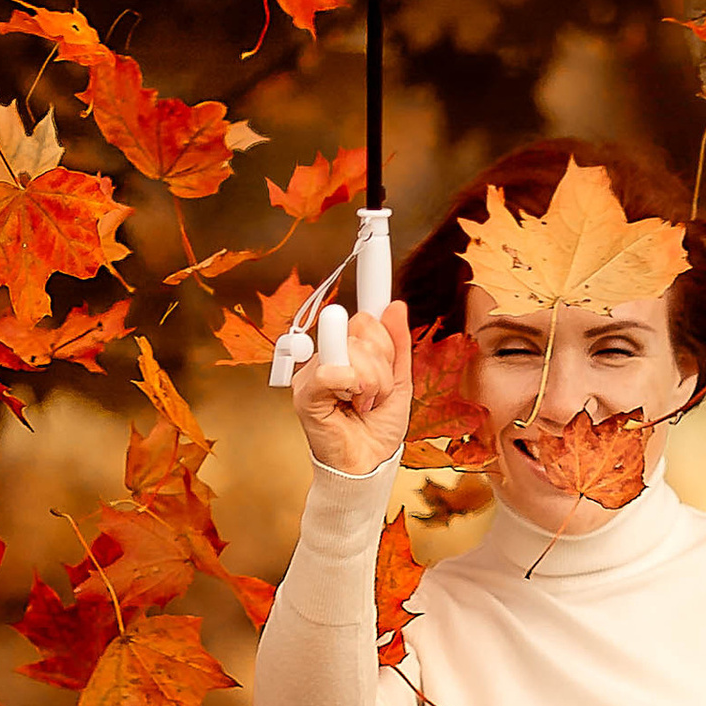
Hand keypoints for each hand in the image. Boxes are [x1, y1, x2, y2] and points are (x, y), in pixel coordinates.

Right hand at [291, 299, 411, 474]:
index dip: (368, 282)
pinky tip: (350, 405)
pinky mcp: (305, 393)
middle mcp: (327, 354)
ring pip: (353, 349)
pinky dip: (353, 387)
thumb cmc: (378, 428)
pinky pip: (333, 371)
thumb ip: (397, 345)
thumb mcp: (399, 382)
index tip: (372, 241)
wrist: (369, 465)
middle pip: (362, 325)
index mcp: (349, 350)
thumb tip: (394, 305)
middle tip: (376, 390)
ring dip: (372, 381)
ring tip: (365, 402)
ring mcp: (313, 372)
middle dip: (382, 360)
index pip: (363, 312)